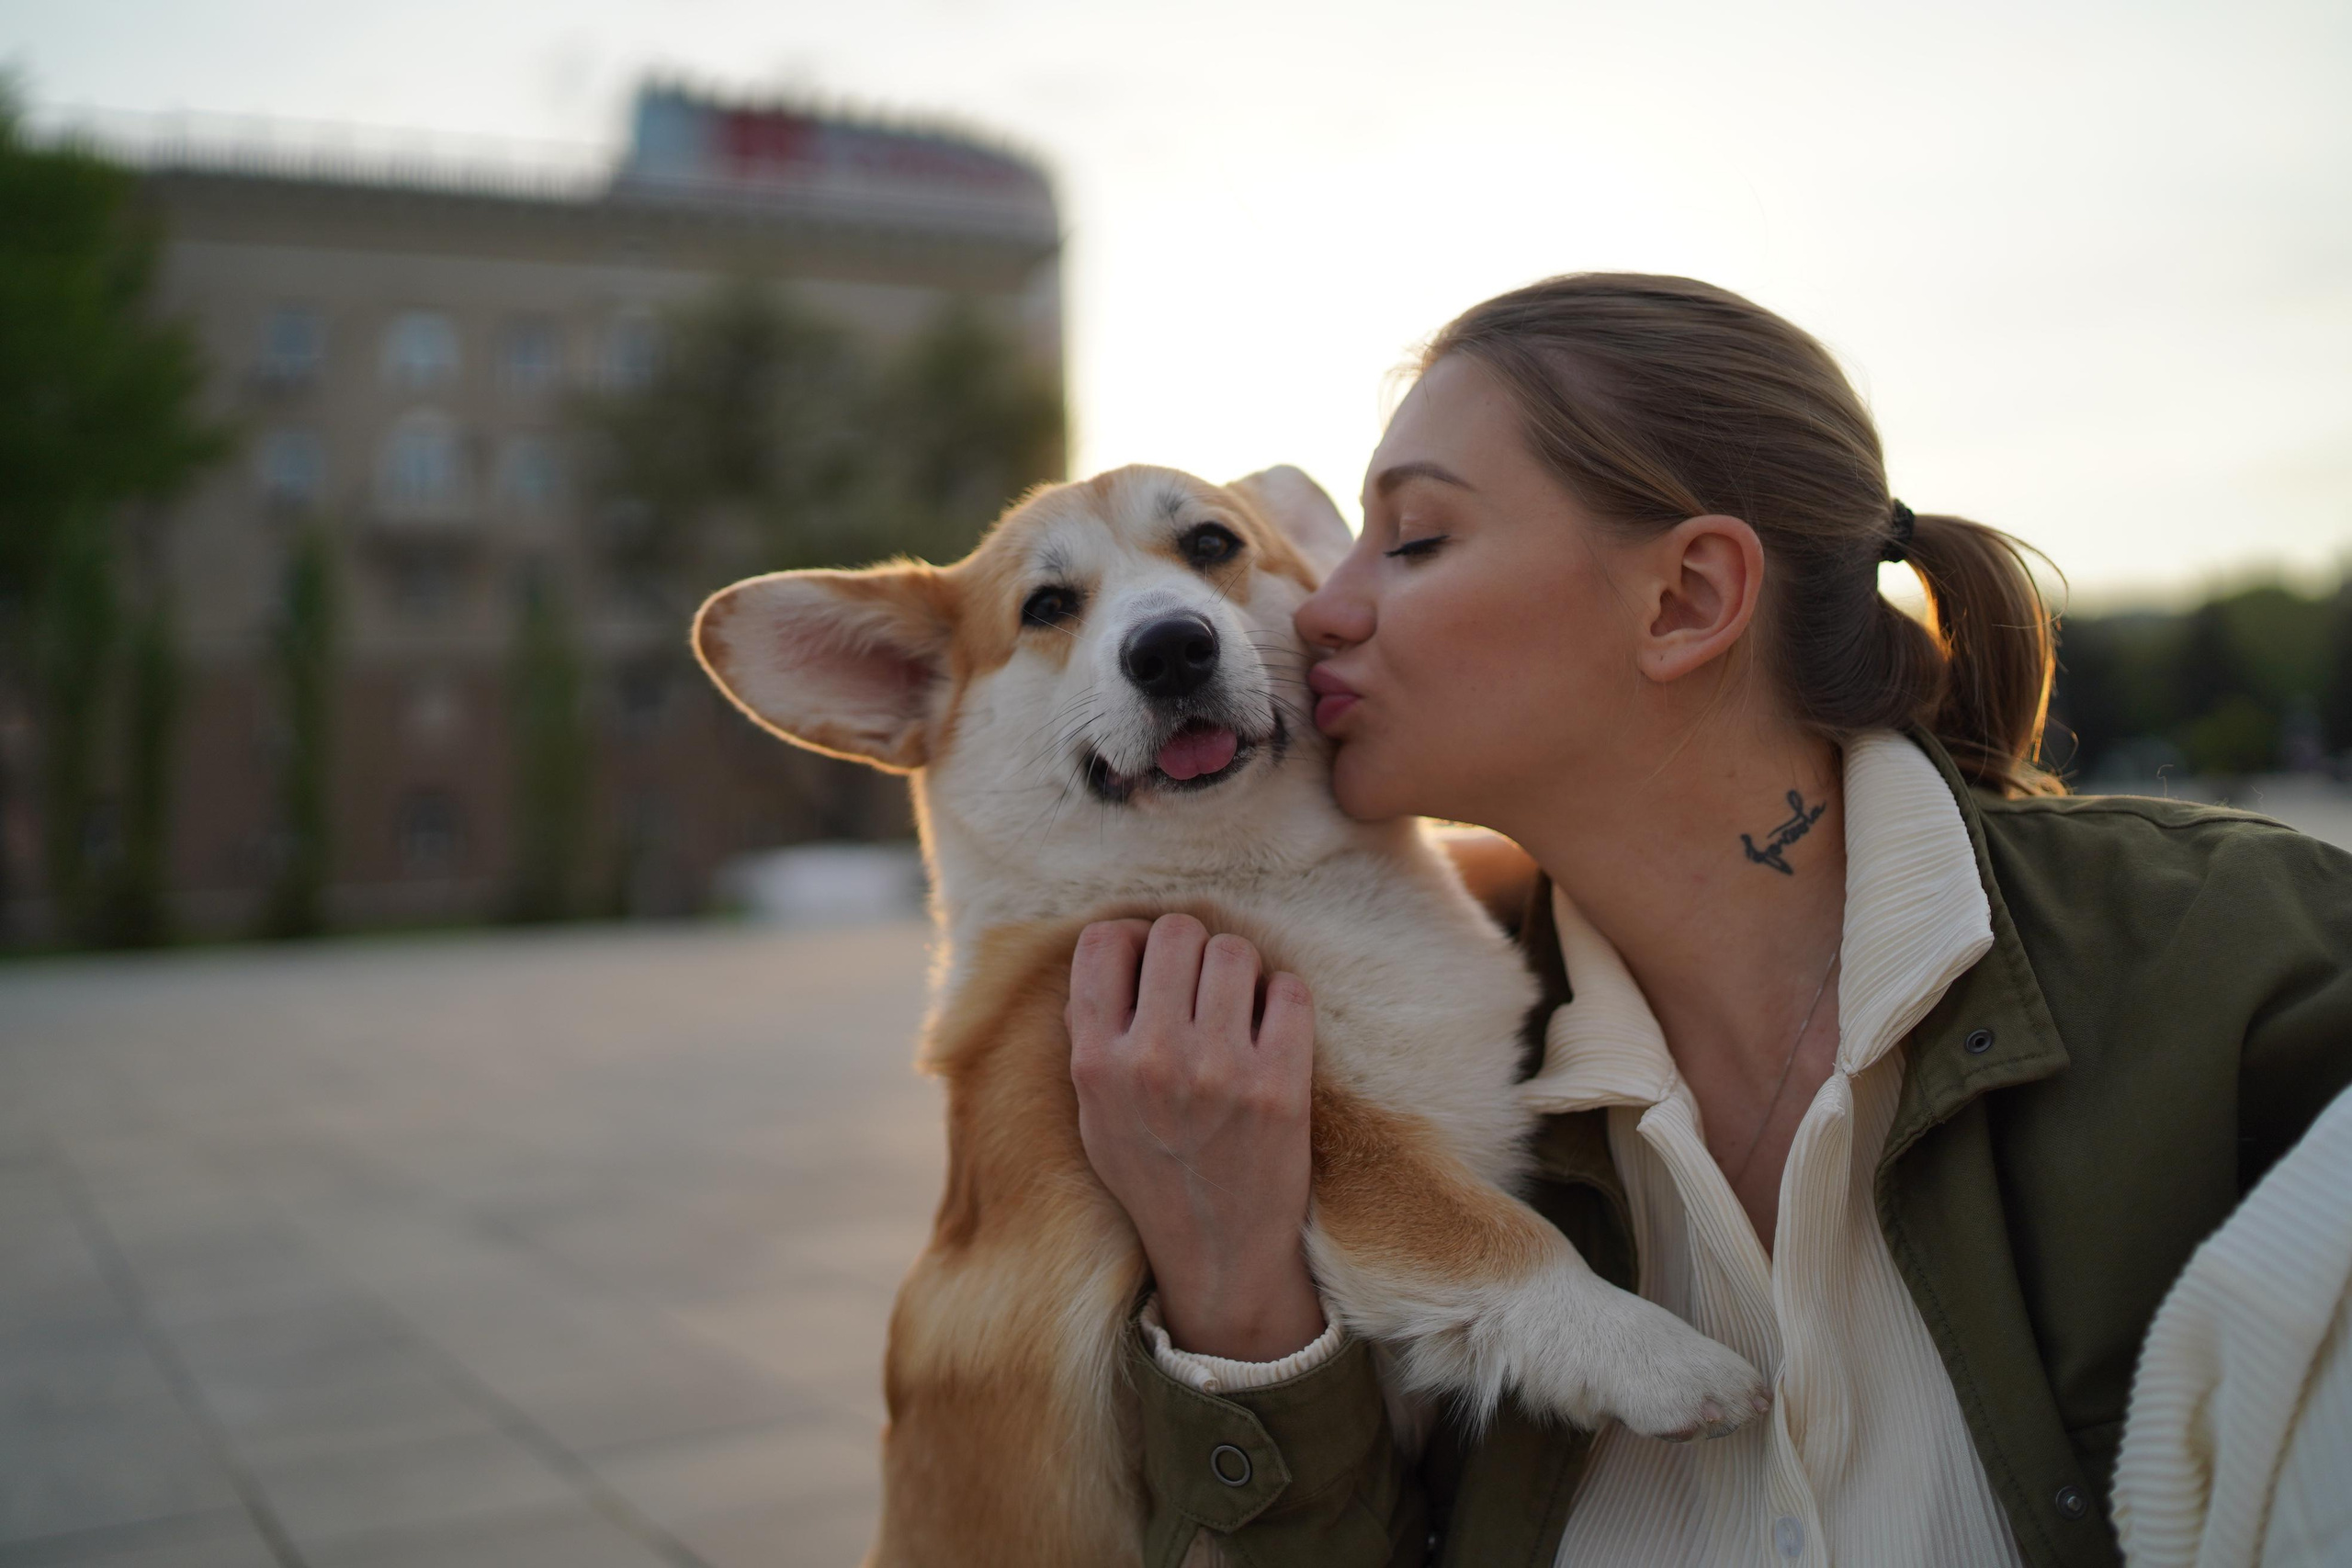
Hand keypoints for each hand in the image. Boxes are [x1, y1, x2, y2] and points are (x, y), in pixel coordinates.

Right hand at [1068, 914, 1325, 1361]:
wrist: (1219, 1251)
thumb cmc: (1154, 1174)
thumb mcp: (1095, 1114)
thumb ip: (1092, 1037)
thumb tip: (1110, 952)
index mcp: (1097, 1063)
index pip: (1104, 940)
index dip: (1132, 940)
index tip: (1150, 965)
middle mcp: (1153, 1061)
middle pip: (1176, 931)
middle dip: (1193, 949)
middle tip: (1203, 985)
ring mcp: (1218, 1072)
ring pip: (1234, 950)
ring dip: (1241, 970)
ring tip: (1239, 1007)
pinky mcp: (1279, 1086)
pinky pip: (1289, 989)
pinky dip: (1284, 998)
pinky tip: (1273, 1029)